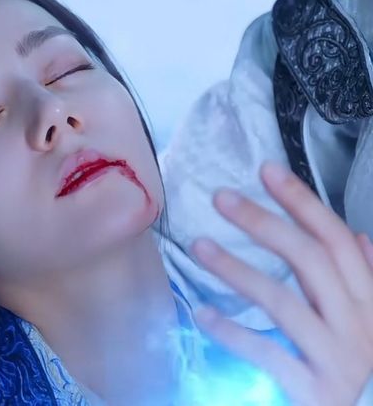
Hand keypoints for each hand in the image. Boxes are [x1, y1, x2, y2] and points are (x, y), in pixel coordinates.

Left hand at [191, 161, 372, 405]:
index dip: (302, 201)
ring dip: (237, 269)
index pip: (335, 239)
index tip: (266, 170)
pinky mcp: (314, 390)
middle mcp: (359, 325)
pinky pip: (267, 353)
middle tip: (221, 198)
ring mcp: (338, 359)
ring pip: (284, 302)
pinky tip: (202, 314)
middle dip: (264, 222)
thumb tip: (356, 235)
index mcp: (368, 301)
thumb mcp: (365, 320)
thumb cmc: (352, 367)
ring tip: (198, 246)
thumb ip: (360, 279)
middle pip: (310, 259)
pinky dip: (232, 332)